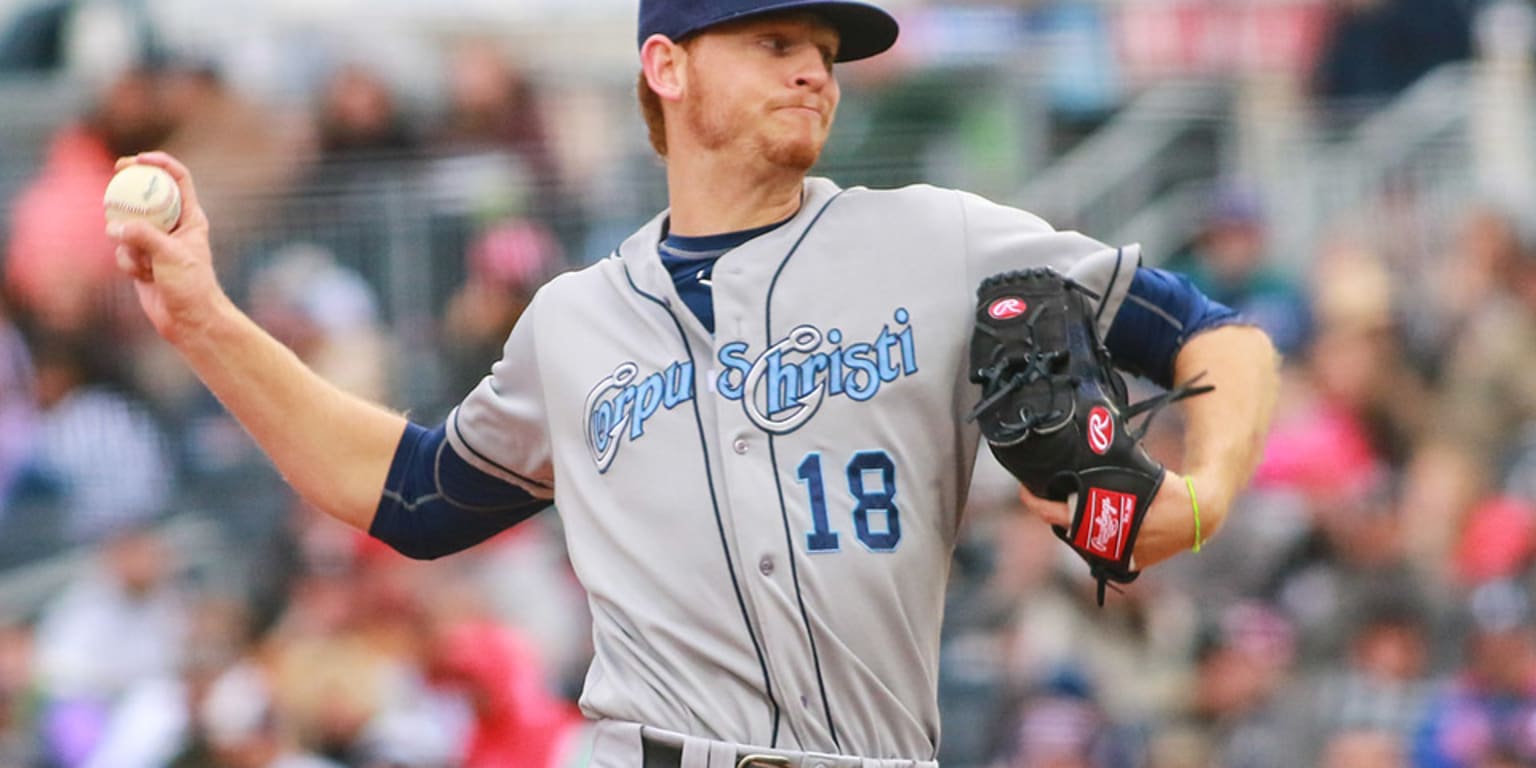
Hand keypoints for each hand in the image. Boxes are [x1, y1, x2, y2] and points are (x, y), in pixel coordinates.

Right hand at [106, 152, 231, 344]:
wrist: (189, 320)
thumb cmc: (191, 286)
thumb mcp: (170, 255)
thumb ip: (143, 236)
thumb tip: (114, 226)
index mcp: (190, 217)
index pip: (178, 180)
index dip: (160, 164)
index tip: (139, 159)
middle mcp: (173, 226)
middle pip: (147, 195)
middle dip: (130, 186)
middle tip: (116, 173)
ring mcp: (155, 242)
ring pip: (128, 226)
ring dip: (130, 244)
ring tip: (146, 263)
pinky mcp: (141, 259)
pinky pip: (123, 251)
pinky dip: (128, 262)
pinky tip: (143, 277)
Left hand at [1018, 469, 1225, 570]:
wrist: (1200, 513)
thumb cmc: (1167, 488)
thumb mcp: (1136, 469)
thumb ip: (1112, 460)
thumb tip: (1093, 428)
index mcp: (1106, 520)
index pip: (1056, 514)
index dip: (1035, 503)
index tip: (1023, 490)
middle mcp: (1109, 544)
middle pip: (1068, 530)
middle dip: (1057, 513)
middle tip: (1049, 493)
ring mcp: (1119, 557)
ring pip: (1084, 542)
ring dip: (1077, 526)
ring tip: (1074, 505)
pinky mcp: (1132, 564)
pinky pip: (1103, 552)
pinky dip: (1098, 538)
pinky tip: (1098, 523)